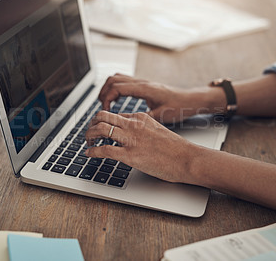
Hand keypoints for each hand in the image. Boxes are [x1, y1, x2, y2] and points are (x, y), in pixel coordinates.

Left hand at [85, 111, 200, 182]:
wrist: (187, 159)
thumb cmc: (176, 149)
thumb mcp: (158, 130)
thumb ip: (142, 129)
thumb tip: (130, 134)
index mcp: (141, 118)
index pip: (115, 115)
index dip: (104, 121)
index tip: (100, 127)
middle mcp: (133, 125)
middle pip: (103, 116)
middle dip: (92, 123)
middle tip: (90, 131)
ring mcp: (131, 139)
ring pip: (100, 129)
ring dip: (89, 135)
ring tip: (88, 141)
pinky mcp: (130, 155)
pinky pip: (104, 150)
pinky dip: (92, 151)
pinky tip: (89, 153)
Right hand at [99, 73, 212, 122]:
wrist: (191, 100)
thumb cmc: (179, 107)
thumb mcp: (161, 116)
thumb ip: (143, 119)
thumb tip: (127, 124)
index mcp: (144, 89)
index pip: (117, 88)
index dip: (107, 99)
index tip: (106, 111)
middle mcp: (142, 82)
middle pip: (113, 79)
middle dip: (103, 92)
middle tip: (102, 108)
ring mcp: (142, 82)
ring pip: (117, 78)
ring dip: (108, 89)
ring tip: (106, 104)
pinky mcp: (144, 85)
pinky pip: (124, 81)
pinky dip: (115, 89)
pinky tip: (116, 101)